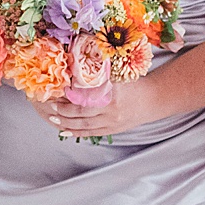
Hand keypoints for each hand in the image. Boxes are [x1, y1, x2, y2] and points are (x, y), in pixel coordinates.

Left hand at [38, 80, 161, 140]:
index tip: (59, 91)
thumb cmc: (133, 85)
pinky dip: (77, 133)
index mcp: (113, 94)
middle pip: (82, 113)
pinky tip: (65, 131)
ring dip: (67, 123)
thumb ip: (99, 77)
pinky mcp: (113, 130)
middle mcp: (111, 110)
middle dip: (64, 111)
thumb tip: (76, 71)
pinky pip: (91, 133)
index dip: (71, 96)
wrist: (152, 100)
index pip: (87, 97)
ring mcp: (112, 123)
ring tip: (54, 118)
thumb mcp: (118, 76)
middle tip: (51, 106)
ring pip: (84, 126)